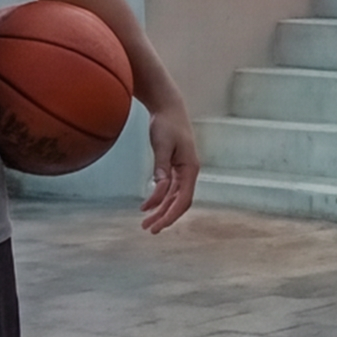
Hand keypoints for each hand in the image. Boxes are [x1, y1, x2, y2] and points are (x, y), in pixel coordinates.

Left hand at [138, 91, 200, 233]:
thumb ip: (161, 166)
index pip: (184, 199)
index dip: (171, 215)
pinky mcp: (173, 167)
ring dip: (160, 210)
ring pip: (173, 197)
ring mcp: (182, 171)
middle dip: (165, 217)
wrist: (167, 107)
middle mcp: (189, 172)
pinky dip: (158, 198)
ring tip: (145, 221)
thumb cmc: (166, 123)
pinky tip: (146, 206)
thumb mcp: (162, 144)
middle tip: (148, 229)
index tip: (158, 225)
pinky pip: (168, 189)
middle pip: (179, 202)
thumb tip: (159, 187)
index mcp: (191, 168)